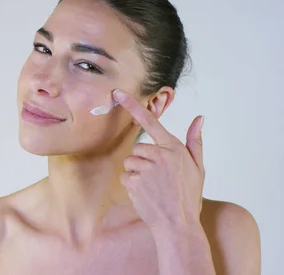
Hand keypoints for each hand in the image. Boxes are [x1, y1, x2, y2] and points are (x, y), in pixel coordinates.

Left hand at [112, 89, 204, 228]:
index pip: (151, 122)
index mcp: (174, 148)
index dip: (133, 106)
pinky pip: (125, 176)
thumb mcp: (198, 167)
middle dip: (143, 161)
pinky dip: (131, 185)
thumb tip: (199, 118)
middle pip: (137, 149)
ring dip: (136, 173)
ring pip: (129, 162)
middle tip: (157, 178)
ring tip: (152, 187)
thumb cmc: (188, 195)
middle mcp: (160, 155)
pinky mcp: (135, 181)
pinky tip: (145, 193)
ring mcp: (147, 168)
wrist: (179, 224)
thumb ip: (195, 141)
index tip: (118, 93)